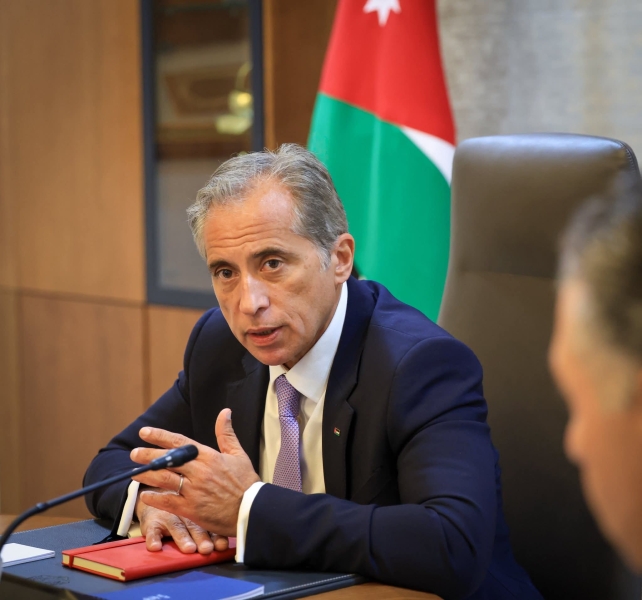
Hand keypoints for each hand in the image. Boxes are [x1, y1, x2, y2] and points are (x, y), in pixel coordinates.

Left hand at [130, 409, 259, 537]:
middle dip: (148, 456)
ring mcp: (194, 490)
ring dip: (147, 475)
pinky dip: (156, 498)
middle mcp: (199, 471)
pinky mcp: (192, 509)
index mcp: (209, 456)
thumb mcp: (238, 454)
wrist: (252, 509)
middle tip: (134, 453)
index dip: (160, 436)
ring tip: (133, 473)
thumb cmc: (246, 482)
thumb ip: (226, 433)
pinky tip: (146, 495)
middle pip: (168, 460)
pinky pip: (169, 502)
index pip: (180, 441)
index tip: (145, 432)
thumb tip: (225, 412)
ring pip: (165, 479)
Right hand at [135, 494, 228, 553]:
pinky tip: (156, 547)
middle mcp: (185, 513)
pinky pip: (153, 530)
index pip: (210, 525)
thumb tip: (225, 546)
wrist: (158, 499)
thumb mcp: (198, 517)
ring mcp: (169, 516)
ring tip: (189, 549)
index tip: (222, 545)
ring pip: (176, 527)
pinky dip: (153, 538)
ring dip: (182, 538)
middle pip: (195, 525)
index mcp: (199, 513)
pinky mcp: (152, 521)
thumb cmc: (185, 514)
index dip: (216, 536)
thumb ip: (212, 529)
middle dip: (201, 537)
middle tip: (207, 548)